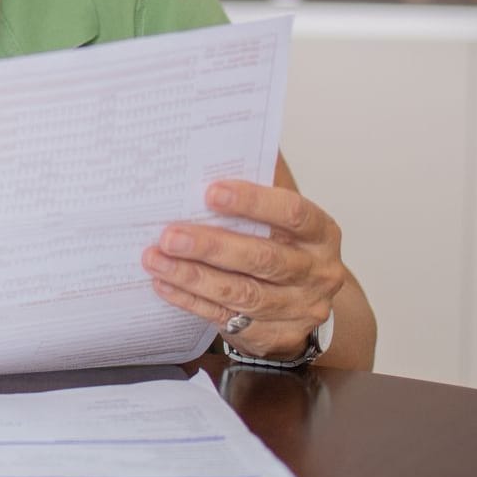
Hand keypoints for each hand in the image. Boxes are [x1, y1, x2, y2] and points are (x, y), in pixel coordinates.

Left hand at [142, 180, 344, 360]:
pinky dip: (192, 301)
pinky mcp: (275, 335)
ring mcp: (299, 308)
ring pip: (242, 294)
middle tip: (169, 235)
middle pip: (263, 259)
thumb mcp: (281, 217)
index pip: (293, 213)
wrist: (304, 303)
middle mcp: (316, 272)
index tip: (211, 192)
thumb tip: (222, 140)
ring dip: (193, 277)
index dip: (253, 202)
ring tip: (155, 259)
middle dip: (212, 247)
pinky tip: (165, 285)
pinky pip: (227, 319)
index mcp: (320, 233)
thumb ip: (259, 186)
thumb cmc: (283, 245)